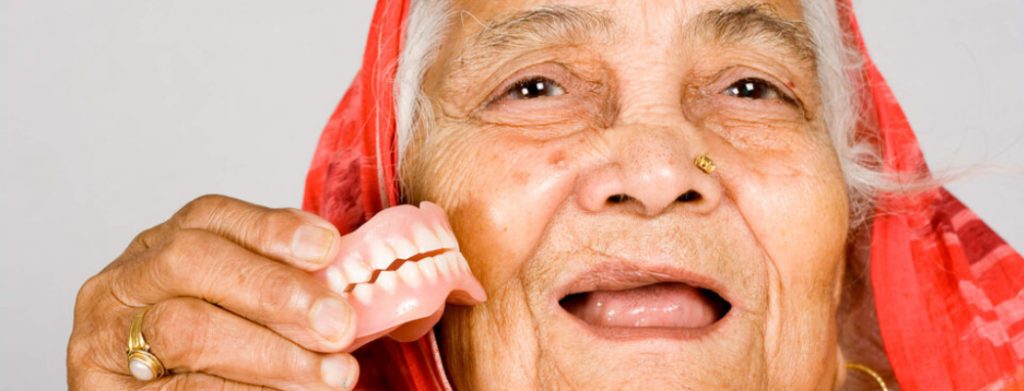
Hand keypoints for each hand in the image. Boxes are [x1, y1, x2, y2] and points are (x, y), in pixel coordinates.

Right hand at [67, 195, 358, 389]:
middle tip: (338, 325)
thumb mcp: (244, 307)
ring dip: (270, 353)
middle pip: (193, 263)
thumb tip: (350, 281)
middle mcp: (124, 281)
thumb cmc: (217, 353)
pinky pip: (178, 389)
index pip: (210, 217)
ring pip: (184, 329)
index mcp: (161, 246)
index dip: (271, 229)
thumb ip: (284, 287)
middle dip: (275, 292)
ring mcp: (103, 336)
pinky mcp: (102, 390)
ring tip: (331, 375)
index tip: (327, 248)